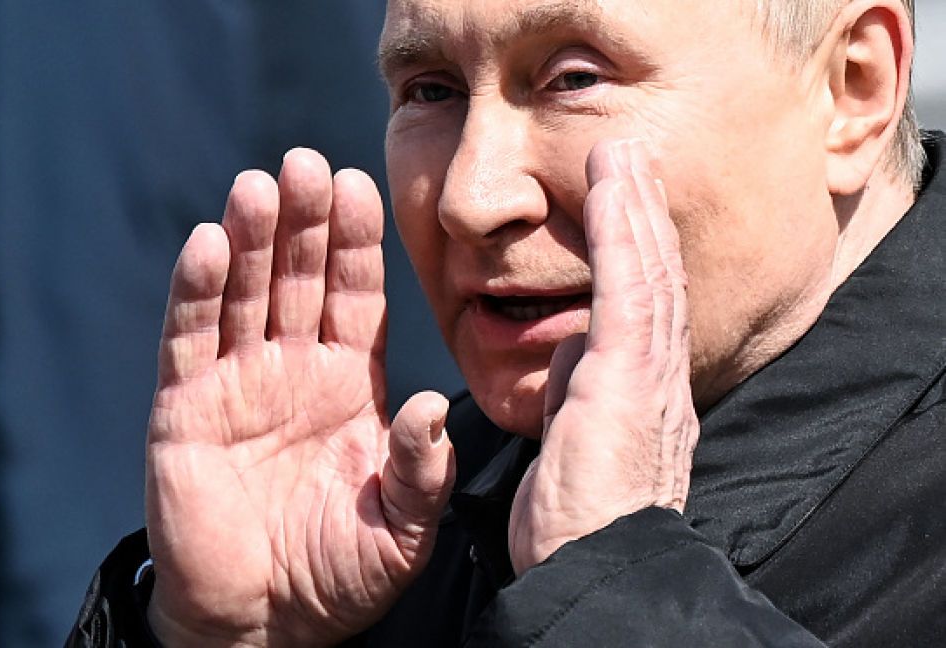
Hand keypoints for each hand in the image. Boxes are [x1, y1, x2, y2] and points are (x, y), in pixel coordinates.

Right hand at [144, 149, 455, 646]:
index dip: (356, 242)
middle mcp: (294, 368)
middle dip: (303, 221)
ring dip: (250, 239)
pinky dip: (198, 292)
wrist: (264, 622)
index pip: (355, 294)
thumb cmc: (339, 576)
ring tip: (259, 187)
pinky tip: (209, 244)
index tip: (361, 185)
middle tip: (306, 163)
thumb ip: (419, 471)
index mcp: (349, 383)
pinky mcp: (185, 408)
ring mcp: (237, 383)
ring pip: (243, 293)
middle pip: (297, 276)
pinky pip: (190, 340)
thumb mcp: (400, 531)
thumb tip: (430, 406)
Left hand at [508, 139, 698, 574]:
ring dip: (634, 209)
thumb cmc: (580, 525)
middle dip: (640, 217)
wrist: (594, 571)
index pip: (640, 309)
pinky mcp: (628, 377)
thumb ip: (577, 395)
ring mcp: (648, 375)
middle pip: (654, 279)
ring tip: (622, 156)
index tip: (618, 209)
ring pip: (648, 272)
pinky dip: (622, 233)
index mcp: (639, 397)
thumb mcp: (574, 444)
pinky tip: (613, 189)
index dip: (633, 254)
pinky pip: (628, 288)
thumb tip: (571, 353)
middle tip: (627, 161)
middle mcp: (657, 379)